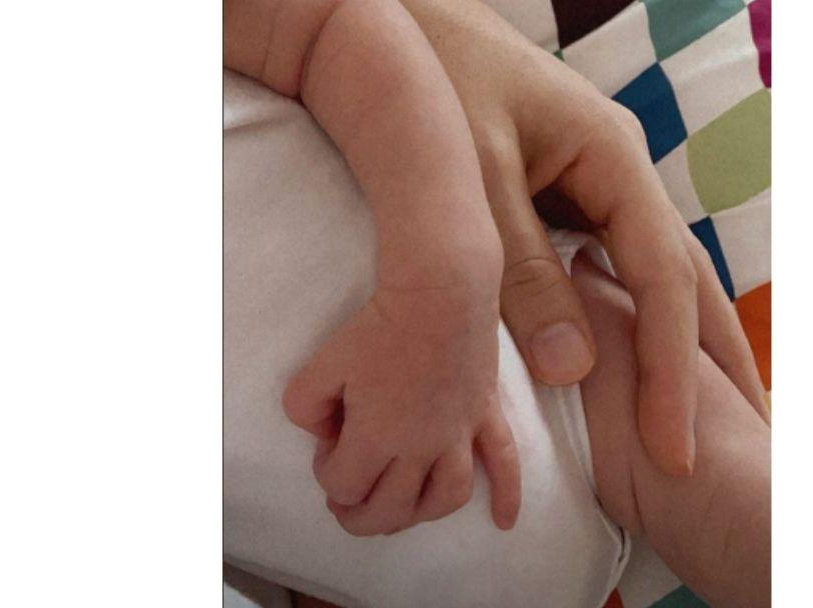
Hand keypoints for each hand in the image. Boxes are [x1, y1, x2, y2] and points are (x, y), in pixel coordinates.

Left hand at [281, 279, 519, 535]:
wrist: (442, 290)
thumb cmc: (379, 326)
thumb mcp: (319, 365)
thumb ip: (305, 409)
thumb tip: (323, 433)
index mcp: (378, 438)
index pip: (345, 486)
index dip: (327, 476)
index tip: (326, 451)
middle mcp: (422, 447)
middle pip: (392, 507)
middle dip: (361, 515)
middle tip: (346, 505)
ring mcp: (460, 434)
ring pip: (445, 498)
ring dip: (419, 515)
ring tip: (401, 513)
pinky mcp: (486, 414)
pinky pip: (504, 463)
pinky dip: (507, 497)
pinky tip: (503, 521)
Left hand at [443, 28, 769, 474]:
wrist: (395, 16)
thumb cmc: (431, 77)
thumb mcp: (472, 174)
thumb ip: (519, 268)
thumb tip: (574, 371)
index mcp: (612, 155)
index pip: (662, 278)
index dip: (672, 368)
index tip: (675, 448)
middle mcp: (620, 168)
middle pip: (684, 276)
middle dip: (716, 361)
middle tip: (756, 440)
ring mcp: (596, 178)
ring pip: (651, 273)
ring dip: (681, 342)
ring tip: (711, 416)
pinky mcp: (567, 190)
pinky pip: (610, 264)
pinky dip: (631, 317)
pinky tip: (637, 361)